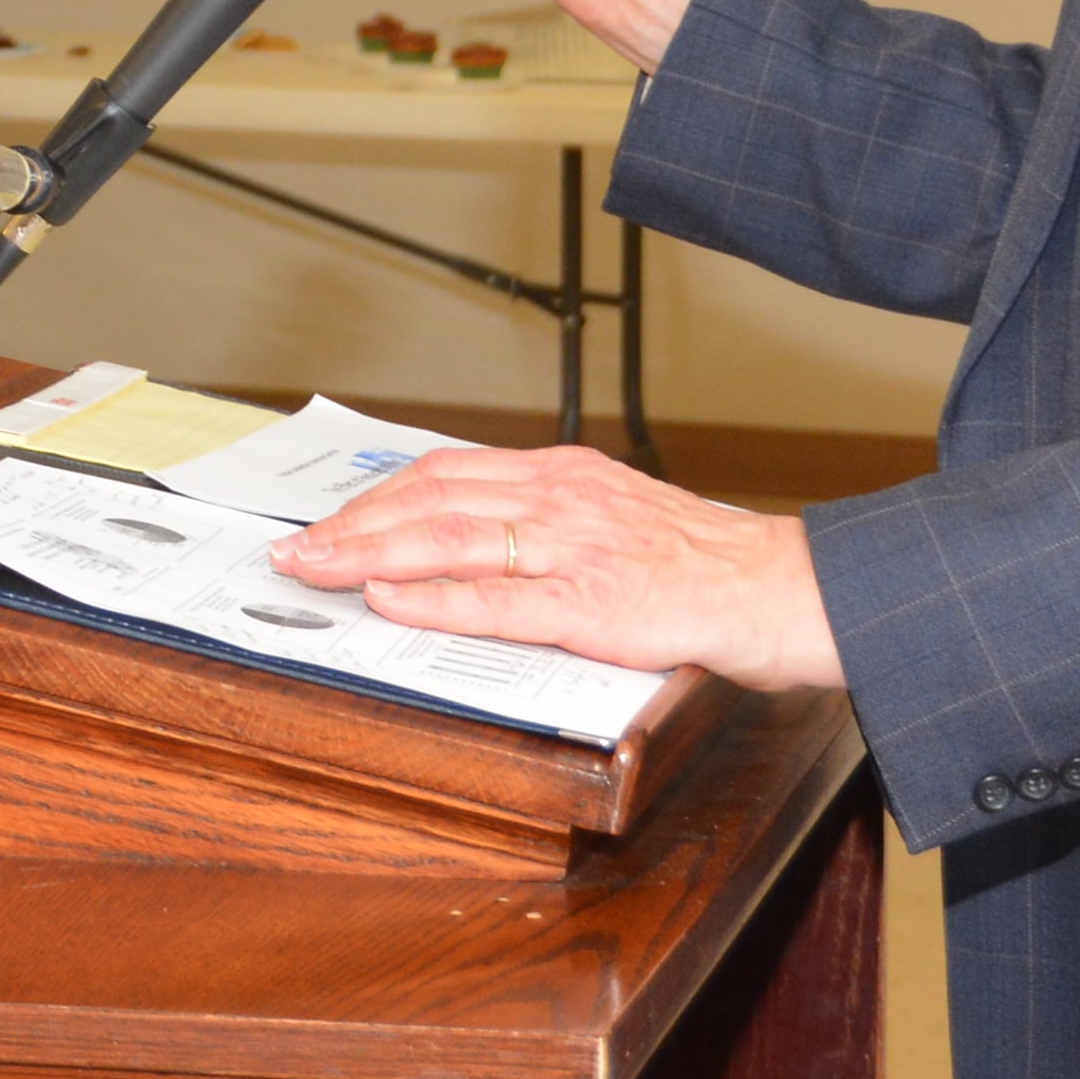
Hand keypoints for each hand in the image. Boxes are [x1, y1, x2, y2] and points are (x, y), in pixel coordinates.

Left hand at [272, 444, 838, 692]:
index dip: (377, 497)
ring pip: (451, 538)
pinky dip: (434, 600)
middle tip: (296, 547)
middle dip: (353, 523)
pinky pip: (498, 600)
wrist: (783, 589)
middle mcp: (562, 498)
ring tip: (316, 569)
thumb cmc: (703, 566)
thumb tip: (467, 548)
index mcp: (565, 474)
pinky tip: (389, 602)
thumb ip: (545, 525)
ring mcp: (577, 549)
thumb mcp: (615, 520)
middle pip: (431, 496)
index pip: (447, 472)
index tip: (328, 520)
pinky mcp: (594, 606)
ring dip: (370, 554)